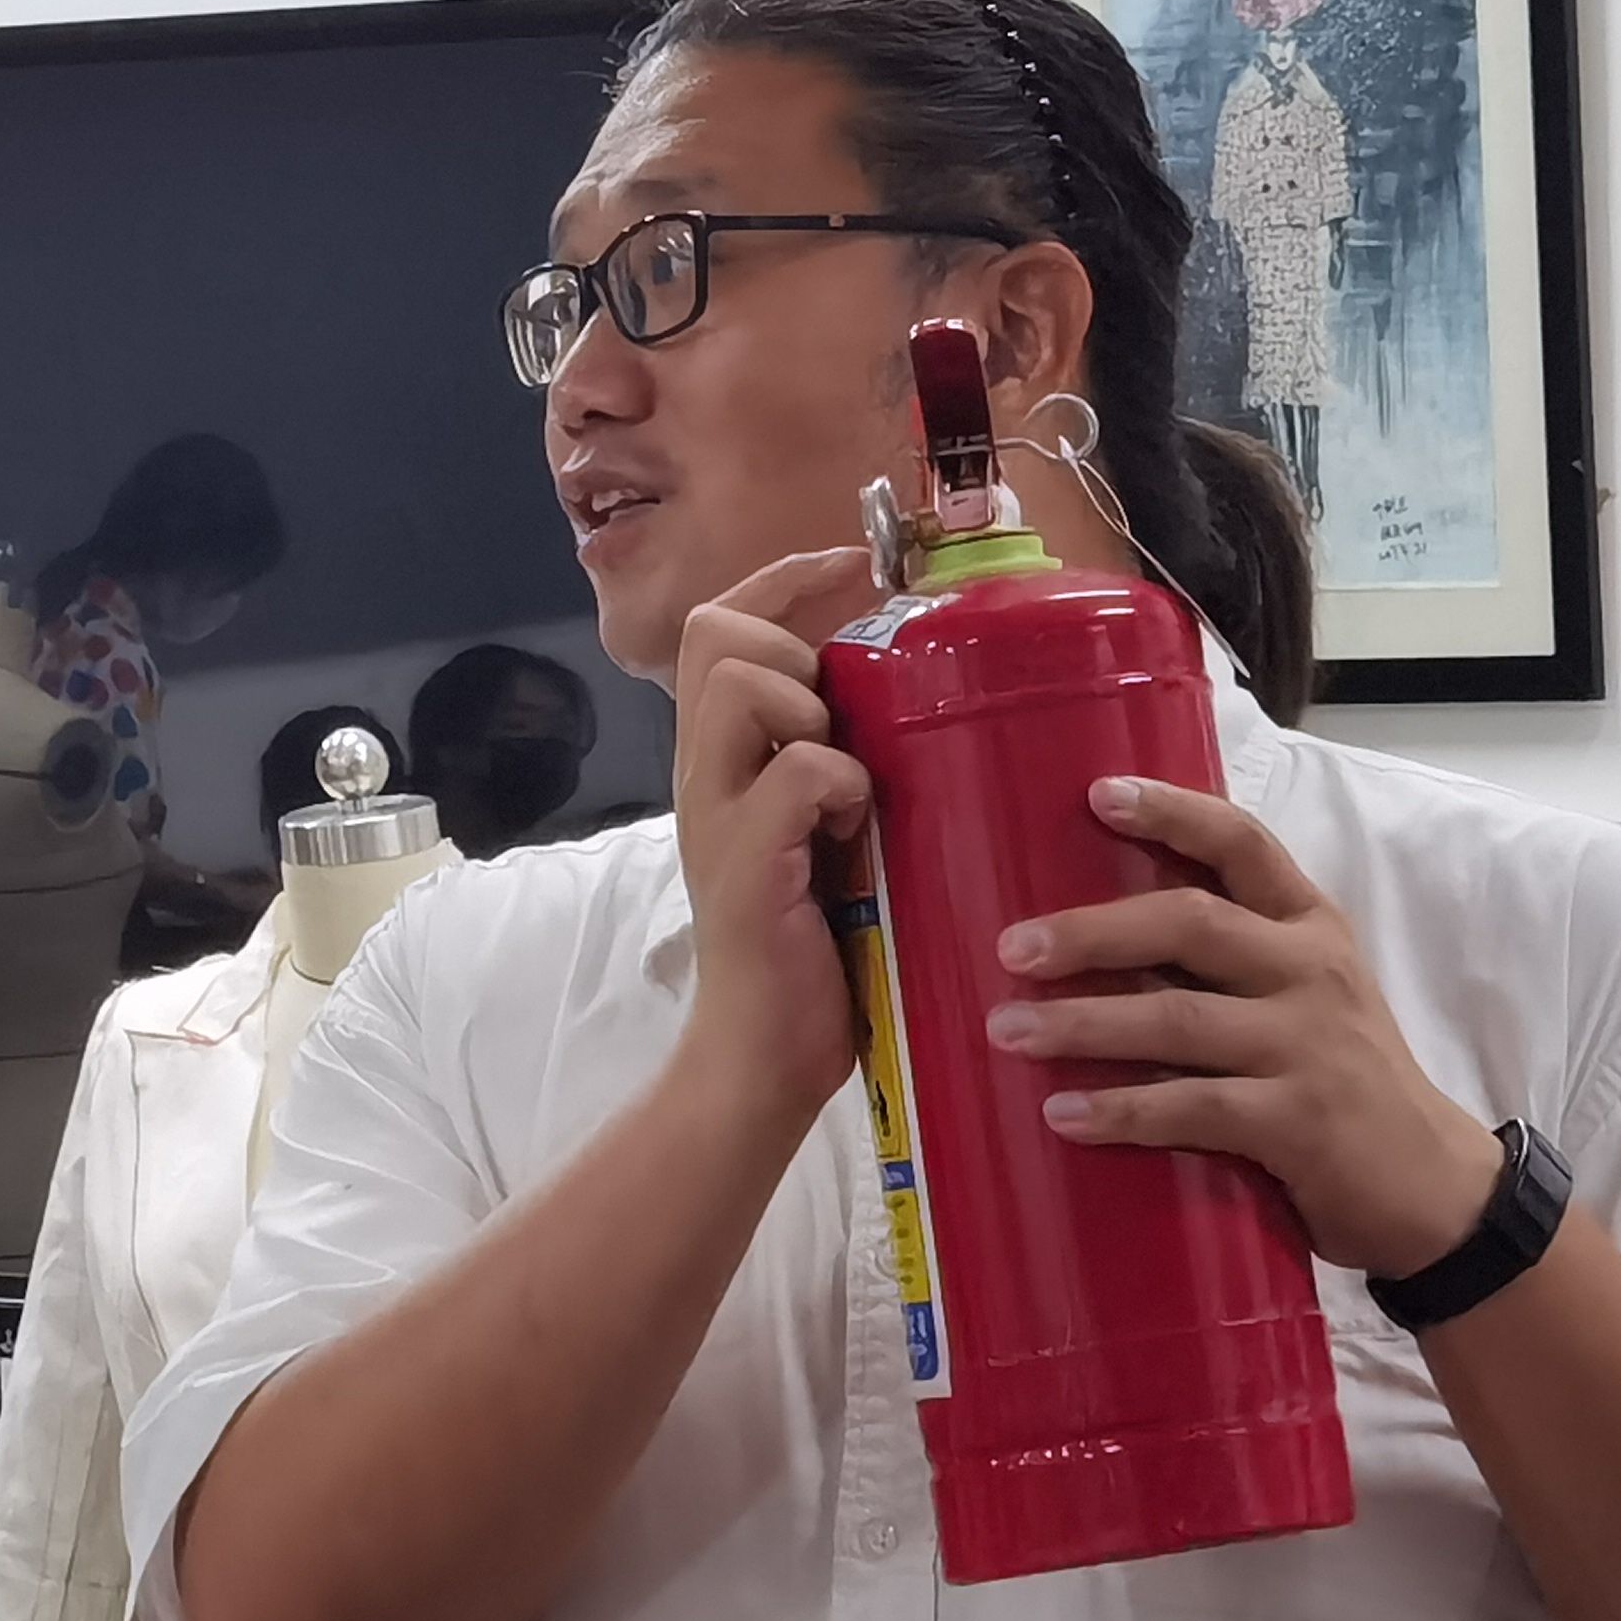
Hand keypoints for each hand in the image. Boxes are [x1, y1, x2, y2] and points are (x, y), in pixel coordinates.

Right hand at [667, 549, 881, 1138]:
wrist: (762, 1059)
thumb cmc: (810, 954)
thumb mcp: (822, 836)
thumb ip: (839, 770)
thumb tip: (916, 706)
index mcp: (722, 760)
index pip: (724, 621)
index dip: (787, 575)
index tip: (853, 560)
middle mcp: (704, 774)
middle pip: (718, 632)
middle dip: (789, 641)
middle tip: (837, 711)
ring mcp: (717, 815)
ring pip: (744, 682)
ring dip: (810, 707)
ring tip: (844, 774)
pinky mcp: (746, 864)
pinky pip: (797, 772)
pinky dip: (837, 782)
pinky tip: (854, 826)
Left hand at [984, 775, 1495, 1275]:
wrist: (1433, 1187)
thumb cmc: (1343, 1081)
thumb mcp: (1307, 996)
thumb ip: (1232, 960)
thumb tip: (1094, 940)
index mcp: (1311, 926)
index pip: (1243, 843)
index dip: (1172, 812)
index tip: (1097, 794)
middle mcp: (1311, 971)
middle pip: (1190, 923)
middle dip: (1093, 932)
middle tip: (1012, 948)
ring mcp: (1308, 1045)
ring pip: (1177, 1018)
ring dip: (1083, 1024)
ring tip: (1009, 1032)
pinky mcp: (1299, 1121)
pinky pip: (1193, 1106)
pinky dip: (1123, 1110)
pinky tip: (1063, 1115)